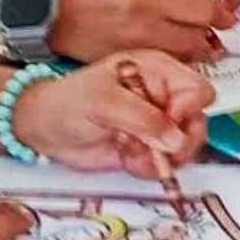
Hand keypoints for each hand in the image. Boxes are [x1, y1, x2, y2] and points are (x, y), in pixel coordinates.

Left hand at [13, 51, 211, 176]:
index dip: (188, 110)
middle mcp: (163, 96)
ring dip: (160, 157)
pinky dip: (148, 168)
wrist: (42, 129)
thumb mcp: (104, 103)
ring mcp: (157, 124)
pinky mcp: (148, 148)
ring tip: (130, 149)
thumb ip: (143, 119)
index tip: (166, 123)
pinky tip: (125, 157)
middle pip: (198, 121)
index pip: (198, 89)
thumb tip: (176, 140)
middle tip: (153, 148)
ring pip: (186, 147)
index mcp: (159, 71)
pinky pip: (166, 165)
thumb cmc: (68, 102)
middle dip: (178, 141)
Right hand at [51, 0, 232, 63]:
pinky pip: (176, 59)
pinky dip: (187, 57)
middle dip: (220, 13)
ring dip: (206, 39)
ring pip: (197, 38)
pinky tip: (186, 52)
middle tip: (223, 17)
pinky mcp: (138, 55)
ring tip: (206, 37)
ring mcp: (145, 30)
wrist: (56, 13)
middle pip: (207, 7)